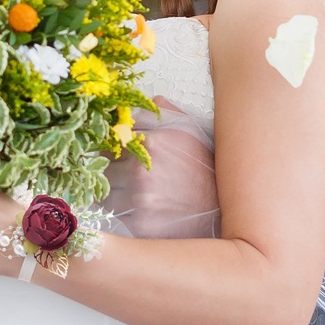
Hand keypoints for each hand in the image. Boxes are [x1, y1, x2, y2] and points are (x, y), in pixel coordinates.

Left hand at [105, 98, 219, 239]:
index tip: (117, 153)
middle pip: (103, 166)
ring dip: (112, 191)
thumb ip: (165, 111)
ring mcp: (139, 198)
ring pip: (104, 190)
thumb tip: (144, 102)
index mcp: (152, 141)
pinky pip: (113, 213)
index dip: (112, 146)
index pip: (111, 139)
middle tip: (124, 175)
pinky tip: (137, 208)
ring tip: (132, 193)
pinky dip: (120, 210)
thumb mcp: (190, 130)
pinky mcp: (138, 223)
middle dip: (110, 169)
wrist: (222, 209)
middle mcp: (141, 169)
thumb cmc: (204, 168)